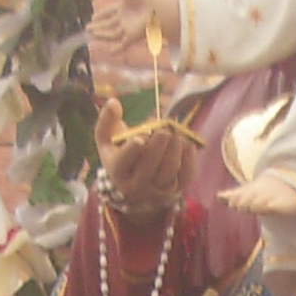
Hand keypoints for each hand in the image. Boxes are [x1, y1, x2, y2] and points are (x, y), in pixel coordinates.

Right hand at [88, 0, 180, 60]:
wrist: (155, 3)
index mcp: (124, 7)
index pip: (109, 13)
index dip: (101, 15)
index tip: (93, 18)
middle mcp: (125, 18)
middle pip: (109, 24)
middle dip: (98, 27)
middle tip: (87, 28)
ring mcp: (128, 27)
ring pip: (112, 33)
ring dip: (102, 34)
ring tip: (91, 34)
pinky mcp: (133, 35)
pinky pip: (124, 44)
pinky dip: (118, 49)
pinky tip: (111, 52)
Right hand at [95, 96, 189, 229]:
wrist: (133, 187)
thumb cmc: (120, 155)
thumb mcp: (107, 140)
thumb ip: (106, 120)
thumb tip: (114, 103)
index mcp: (117, 171)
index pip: (124, 161)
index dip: (134, 147)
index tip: (141, 135)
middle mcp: (136, 186)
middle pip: (149, 166)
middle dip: (158, 144)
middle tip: (164, 128)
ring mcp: (156, 192)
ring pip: (168, 172)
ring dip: (174, 148)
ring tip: (176, 132)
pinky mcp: (175, 192)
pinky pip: (185, 176)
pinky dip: (189, 158)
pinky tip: (187, 142)